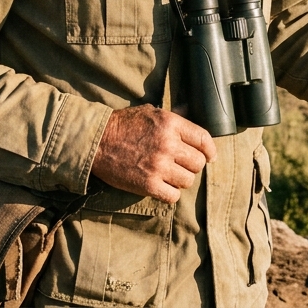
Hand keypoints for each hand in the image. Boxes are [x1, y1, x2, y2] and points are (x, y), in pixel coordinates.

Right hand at [90, 105, 216, 203]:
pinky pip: (173, 196)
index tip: (210, 156)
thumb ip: (173, 116)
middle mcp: (168, 144)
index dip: (210, 150)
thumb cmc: (123, 125)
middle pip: (198, 163)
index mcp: (170, 124)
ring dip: (181, 179)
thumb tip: (190, 112)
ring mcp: (159, 166)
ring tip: (170, 175)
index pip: (204, 139)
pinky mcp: (148, 184)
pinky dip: (170, 193)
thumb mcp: (150, 113)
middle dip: (193, 165)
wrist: (97, 142)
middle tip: (182, 165)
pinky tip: (162, 186)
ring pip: (188, 180)